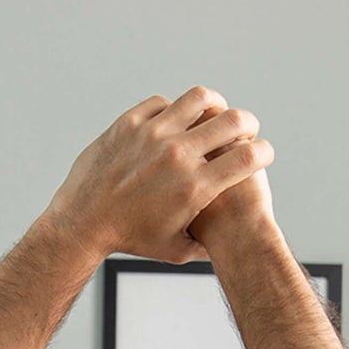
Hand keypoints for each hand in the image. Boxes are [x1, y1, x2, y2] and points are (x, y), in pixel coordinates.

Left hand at [42, 87, 273, 263]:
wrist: (83, 223)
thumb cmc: (131, 239)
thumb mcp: (175, 249)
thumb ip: (207, 243)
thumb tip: (229, 239)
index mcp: (196, 187)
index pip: (249, 158)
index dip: (265, 152)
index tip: (264, 152)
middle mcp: (178, 155)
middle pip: (233, 121)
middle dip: (248, 123)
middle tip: (247, 128)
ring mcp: (153, 134)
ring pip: (200, 99)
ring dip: (216, 104)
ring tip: (216, 111)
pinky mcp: (129, 122)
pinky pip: (164, 103)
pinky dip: (176, 109)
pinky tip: (177, 120)